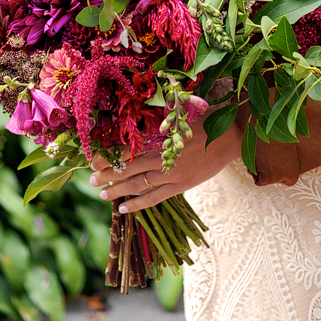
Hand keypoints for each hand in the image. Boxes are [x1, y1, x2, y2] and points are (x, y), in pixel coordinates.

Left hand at [89, 115, 241, 213]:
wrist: (230, 135)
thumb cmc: (206, 119)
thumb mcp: (180, 114)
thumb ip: (161, 119)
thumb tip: (142, 112)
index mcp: (160, 138)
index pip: (127, 149)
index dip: (109, 155)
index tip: (93, 157)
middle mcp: (161, 158)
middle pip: (127, 168)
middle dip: (107, 173)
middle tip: (90, 178)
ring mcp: (170, 174)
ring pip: (137, 184)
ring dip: (117, 189)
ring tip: (101, 192)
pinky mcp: (180, 185)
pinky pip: (154, 197)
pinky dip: (138, 203)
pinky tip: (124, 208)